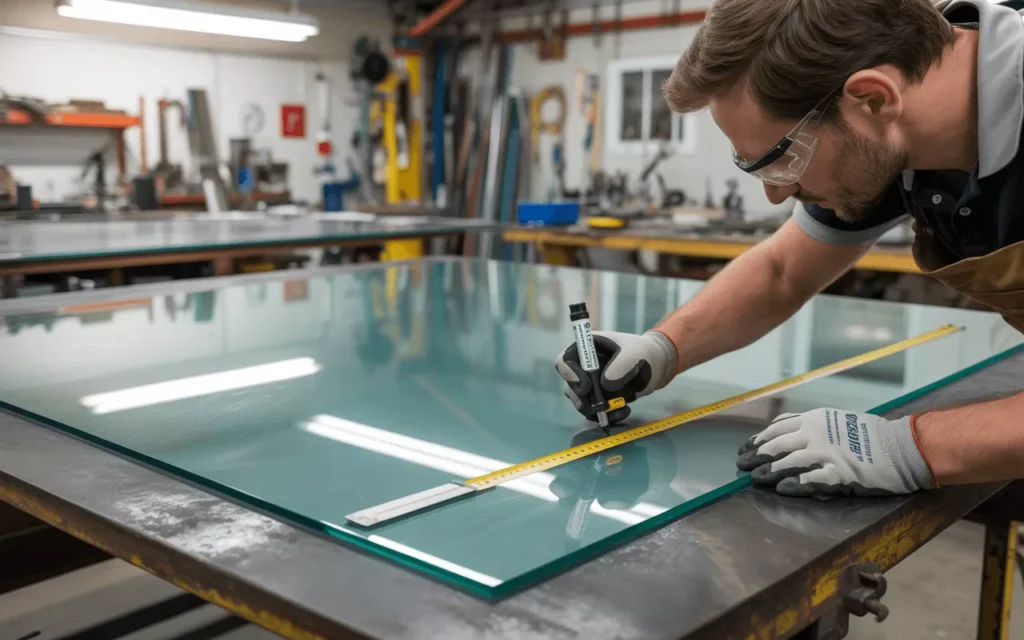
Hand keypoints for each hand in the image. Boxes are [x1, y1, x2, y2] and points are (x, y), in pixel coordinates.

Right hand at [555, 330, 676, 422]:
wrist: (656, 366)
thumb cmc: (643, 352)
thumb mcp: (635, 353)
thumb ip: (621, 365)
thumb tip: (606, 385)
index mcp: (585, 349)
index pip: (564, 361)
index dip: (569, 375)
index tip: (586, 387)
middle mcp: (582, 367)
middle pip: (571, 387)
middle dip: (583, 399)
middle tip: (602, 406)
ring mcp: (590, 384)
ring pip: (581, 402)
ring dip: (596, 411)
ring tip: (621, 409)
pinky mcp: (598, 398)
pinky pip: (594, 412)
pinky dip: (607, 416)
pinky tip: (625, 411)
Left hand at [736, 408, 935, 496]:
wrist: (903, 447)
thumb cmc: (871, 434)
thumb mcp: (836, 419)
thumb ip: (811, 424)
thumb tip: (784, 429)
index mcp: (815, 419)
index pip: (777, 428)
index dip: (758, 439)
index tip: (745, 448)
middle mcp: (816, 434)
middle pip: (776, 445)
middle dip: (756, 456)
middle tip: (742, 465)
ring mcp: (827, 454)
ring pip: (787, 463)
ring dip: (768, 472)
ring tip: (755, 479)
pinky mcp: (839, 474)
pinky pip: (810, 480)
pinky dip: (793, 484)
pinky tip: (781, 489)